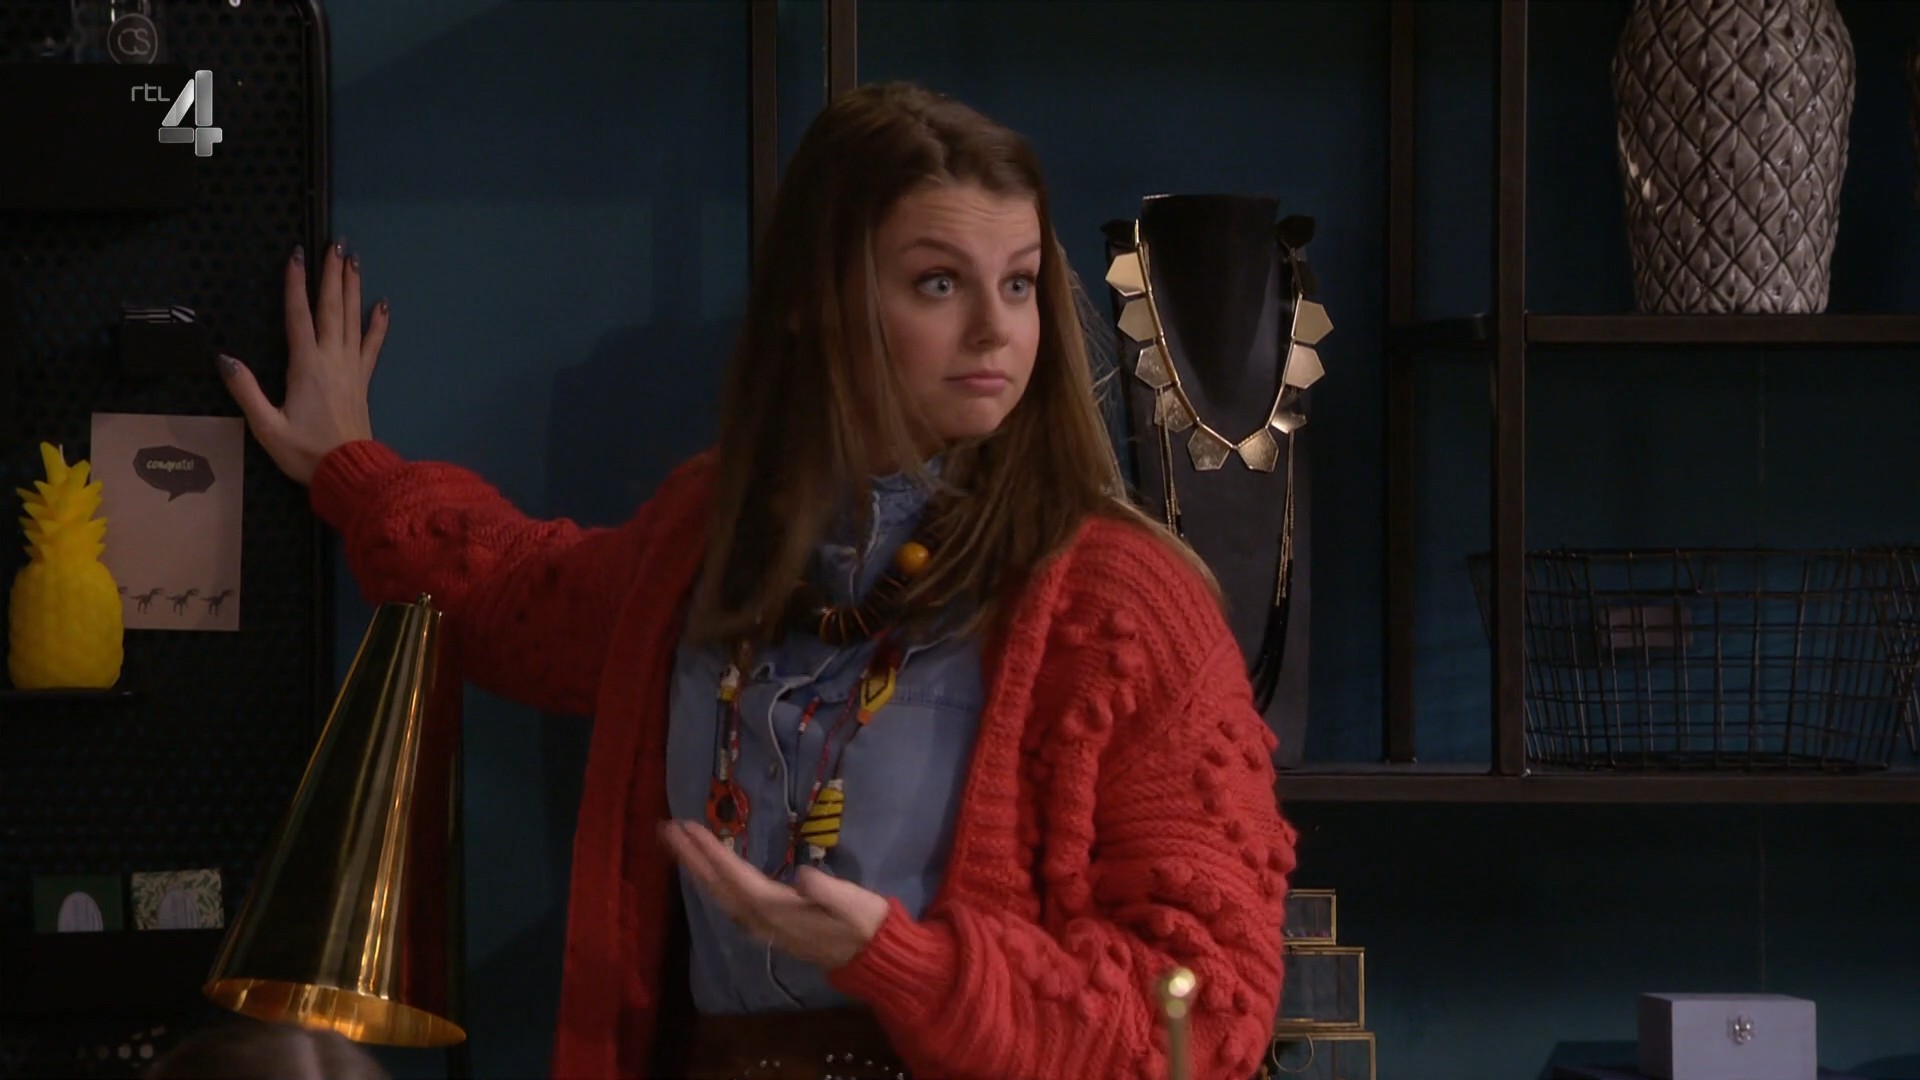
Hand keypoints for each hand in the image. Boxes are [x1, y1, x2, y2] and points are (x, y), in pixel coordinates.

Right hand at [218, 240, 388, 484]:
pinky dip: (378, 323)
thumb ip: (245, 391)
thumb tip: (224, 359)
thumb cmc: (305, 452)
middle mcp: (332, 358)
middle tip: (336, 244)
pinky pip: (373, 345)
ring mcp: (352, 367)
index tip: (298, 255)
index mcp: (306, 365)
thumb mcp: (266, 426)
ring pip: (353, 318)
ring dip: (353, 287)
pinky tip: (383, 304)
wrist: (350, 472)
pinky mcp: (363, 379)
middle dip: (332, 274)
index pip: (299, 315)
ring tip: (354, 260)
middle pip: (332, 307)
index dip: (296, 284)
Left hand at [659, 819, 890, 970]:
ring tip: (678, 845)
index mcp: (778, 910)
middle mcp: (761, 920)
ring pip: (719, 896)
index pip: (735, 878)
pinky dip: (713, 884)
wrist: (871, 955)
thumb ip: (827, 890)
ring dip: (697, 870)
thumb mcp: (852, 902)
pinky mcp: (768, 926)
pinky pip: (729, 902)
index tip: (688, 828)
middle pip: (717, 888)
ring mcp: (762, 926)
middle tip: (667, 830)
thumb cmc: (863, 922)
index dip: (711, 854)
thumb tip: (803, 875)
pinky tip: (706, 874)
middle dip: (691, 859)